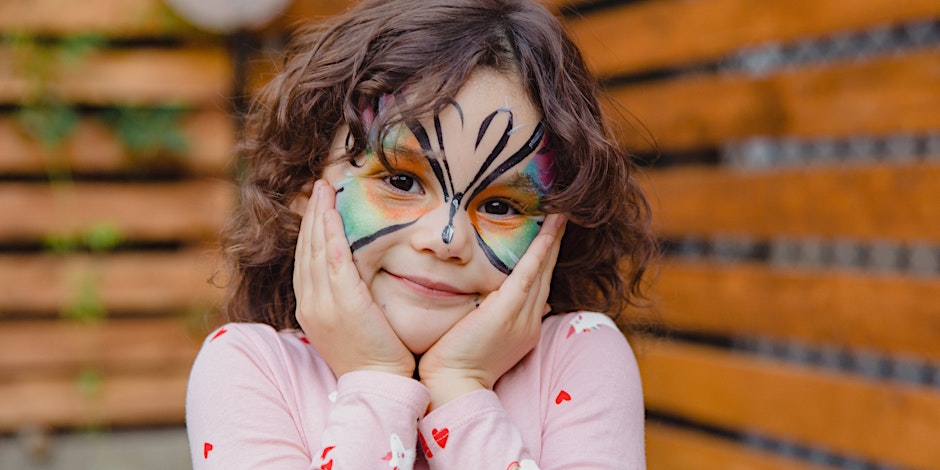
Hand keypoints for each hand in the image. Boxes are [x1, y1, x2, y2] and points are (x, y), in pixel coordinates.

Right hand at [293, 180, 414, 377]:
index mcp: (310, 308)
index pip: (305, 259)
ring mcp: (323, 304)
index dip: (310, 230)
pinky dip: (330, 235)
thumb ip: (346, 298)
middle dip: (312, 214)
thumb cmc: (373, 356)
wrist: (378, 385)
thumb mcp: (351, 324)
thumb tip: (353, 278)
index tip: (317, 205)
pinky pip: (333, 261)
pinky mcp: (344, 304)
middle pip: (306, 249)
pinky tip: (332, 213)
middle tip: (319, 185)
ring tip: (324, 188)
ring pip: (316, 249)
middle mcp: (310, 304)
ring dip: (319, 215)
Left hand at [417, 214, 566, 409]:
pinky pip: (529, 275)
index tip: (549, 239)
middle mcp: (529, 321)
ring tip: (560, 216)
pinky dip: (539, 253)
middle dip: (554, 245)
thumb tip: (512, 304)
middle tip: (563, 218)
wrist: (451, 386)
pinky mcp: (507, 312)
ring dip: (552, 241)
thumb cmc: (456, 362)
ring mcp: (521, 317)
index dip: (545, 261)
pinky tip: (547, 232)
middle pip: (546, 275)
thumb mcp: (483, 338)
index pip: (538, 287)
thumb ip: (499, 319)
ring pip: (542, 271)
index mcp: (523, 328)